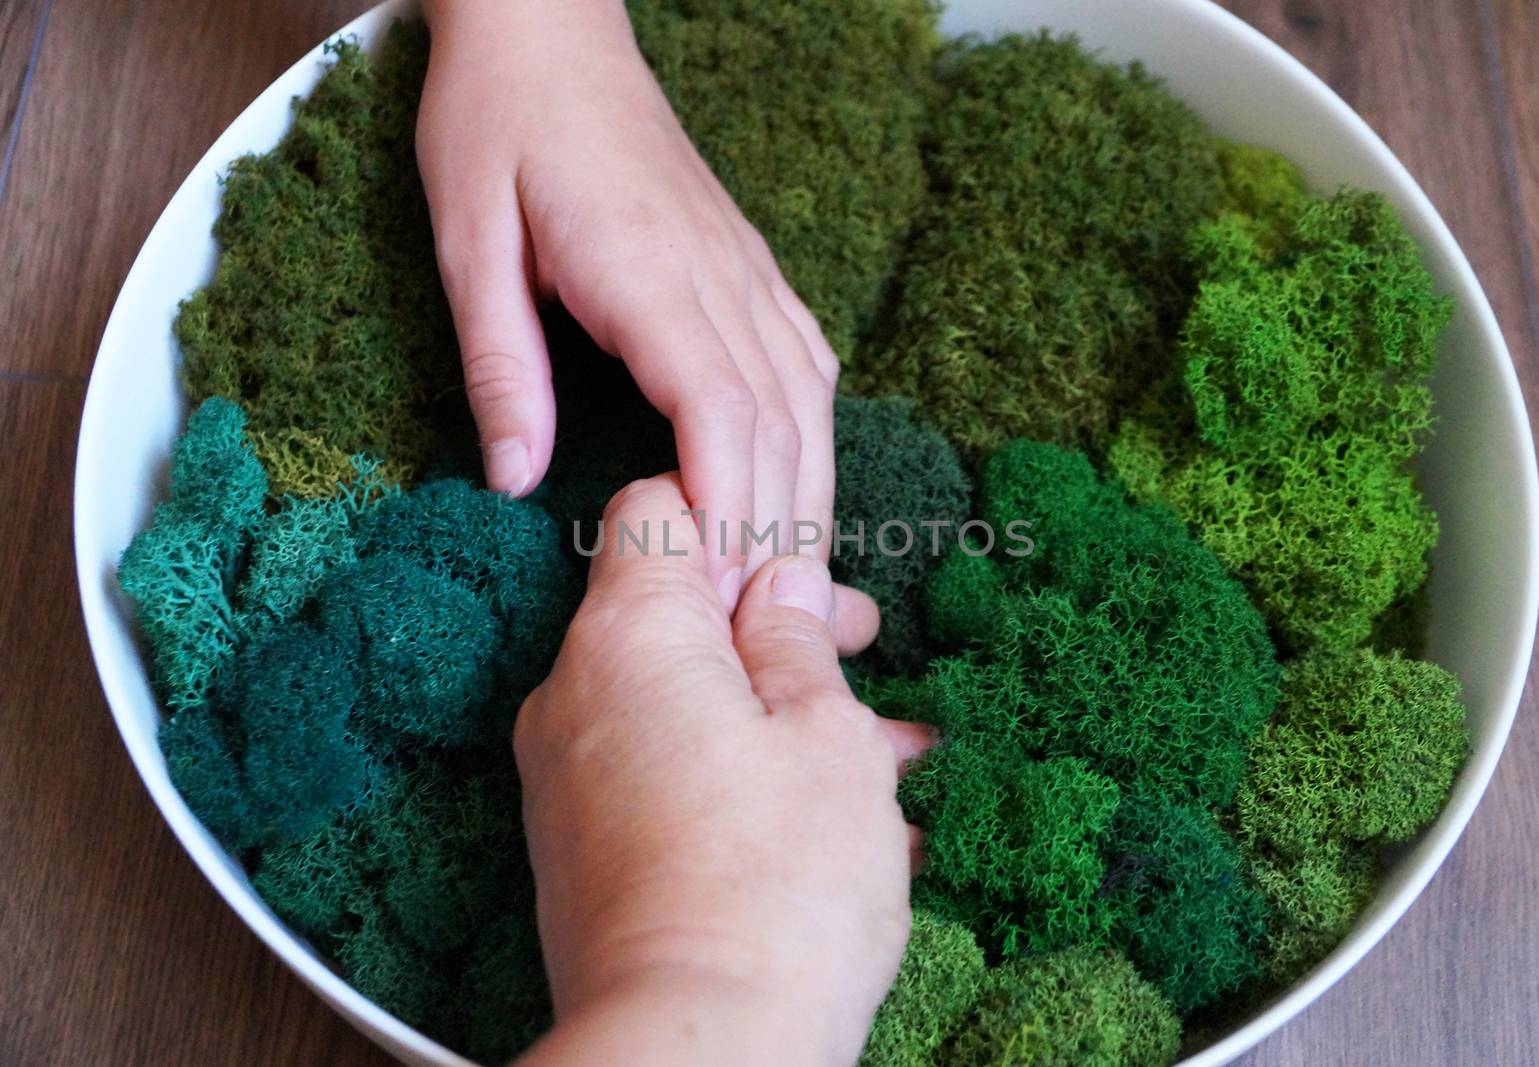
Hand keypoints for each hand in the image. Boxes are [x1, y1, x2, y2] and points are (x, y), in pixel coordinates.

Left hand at [418, 0, 839, 609]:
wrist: (550, 33)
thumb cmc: (497, 125)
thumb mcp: (467, 241)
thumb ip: (500, 363)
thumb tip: (515, 479)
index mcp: (648, 271)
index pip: (720, 411)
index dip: (729, 510)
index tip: (713, 594)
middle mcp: (719, 275)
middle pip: (781, 423)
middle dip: (776, 531)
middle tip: (758, 629)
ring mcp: (746, 269)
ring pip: (808, 400)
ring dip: (806, 494)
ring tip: (790, 585)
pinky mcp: (750, 267)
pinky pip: (805, 362)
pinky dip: (812, 435)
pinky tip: (803, 481)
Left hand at [512, 475, 934, 1066]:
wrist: (694, 1050)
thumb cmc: (778, 883)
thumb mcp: (826, 735)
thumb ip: (799, 641)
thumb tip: (782, 586)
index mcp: (628, 635)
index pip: (656, 509)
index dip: (740, 518)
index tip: (811, 564)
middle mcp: (575, 695)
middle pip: (673, 612)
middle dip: (776, 622)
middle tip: (865, 641)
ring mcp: (570, 778)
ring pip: (683, 701)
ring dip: (779, 710)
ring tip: (888, 751)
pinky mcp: (584, 850)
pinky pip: (665, 773)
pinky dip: (742, 774)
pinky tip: (840, 820)